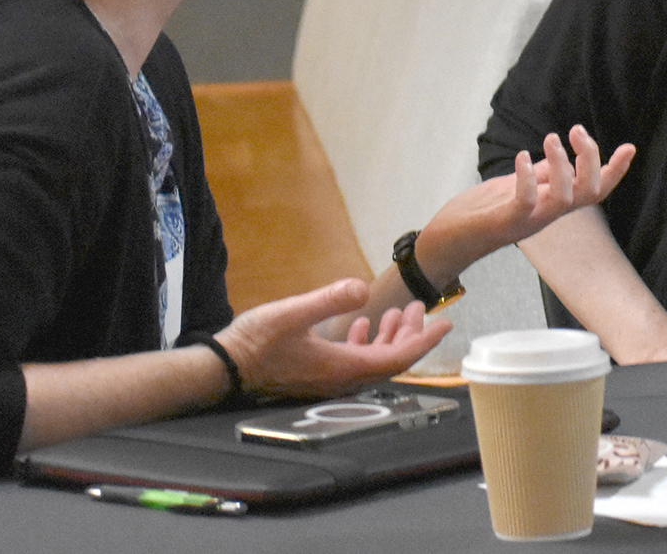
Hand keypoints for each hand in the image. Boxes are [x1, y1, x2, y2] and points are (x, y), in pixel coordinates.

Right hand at [216, 279, 450, 398]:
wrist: (220, 369)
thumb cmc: (253, 344)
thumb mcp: (293, 313)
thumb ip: (329, 299)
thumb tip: (363, 287)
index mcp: (343, 368)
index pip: (399, 358)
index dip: (425, 341)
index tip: (446, 322)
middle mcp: (341, 379)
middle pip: (390, 360)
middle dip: (410, 334)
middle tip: (420, 307)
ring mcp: (328, 379)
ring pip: (373, 361)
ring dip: (389, 337)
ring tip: (397, 312)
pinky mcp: (315, 375)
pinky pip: (353, 362)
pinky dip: (365, 343)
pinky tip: (362, 324)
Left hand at [418, 126, 636, 283]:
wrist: (442, 244)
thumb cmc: (475, 215)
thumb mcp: (511, 189)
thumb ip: (537, 177)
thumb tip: (560, 156)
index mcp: (550, 206)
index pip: (593, 191)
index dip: (614, 171)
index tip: (629, 147)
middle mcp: (545, 216)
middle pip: (588, 193)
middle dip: (591, 160)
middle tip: (576, 131)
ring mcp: (527, 222)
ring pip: (565, 199)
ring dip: (562, 166)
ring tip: (550, 139)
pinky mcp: (504, 224)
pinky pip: (525, 203)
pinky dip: (527, 178)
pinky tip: (521, 157)